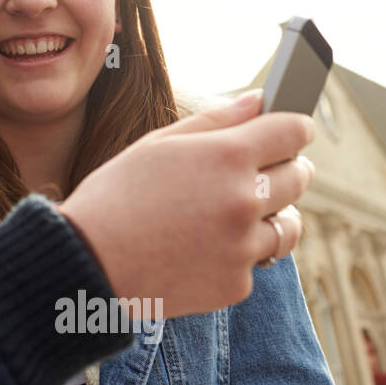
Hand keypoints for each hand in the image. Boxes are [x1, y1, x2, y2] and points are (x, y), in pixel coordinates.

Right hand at [60, 89, 314, 318]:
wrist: (86, 263)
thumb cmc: (115, 195)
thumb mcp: (157, 145)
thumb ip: (214, 121)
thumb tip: (259, 100)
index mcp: (227, 156)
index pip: (294, 131)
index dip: (294, 127)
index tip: (291, 130)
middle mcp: (244, 200)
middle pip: (300, 177)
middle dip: (285, 169)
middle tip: (259, 172)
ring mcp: (243, 246)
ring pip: (288, 225)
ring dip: (272, 215)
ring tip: (236, 215)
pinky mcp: (236, 284)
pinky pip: (255, 261)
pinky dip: (237, 254)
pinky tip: (200, 249)